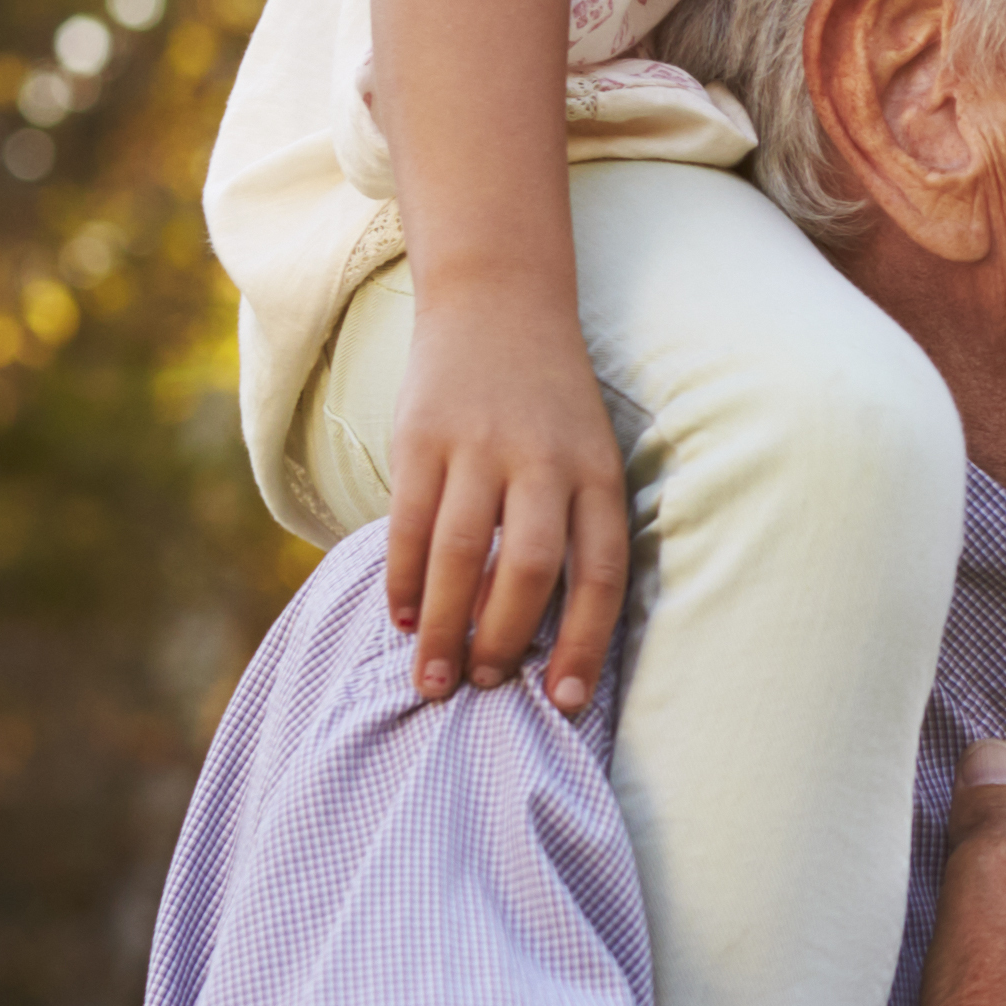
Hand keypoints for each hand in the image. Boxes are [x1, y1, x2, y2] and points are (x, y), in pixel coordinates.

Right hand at [382, 278, 631, 716]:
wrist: (499, 302)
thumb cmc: (549, 406)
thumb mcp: (587, 456)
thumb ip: (573, 530)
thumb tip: (540, 637)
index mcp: (599, 474)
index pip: (602, 574)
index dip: (584, 644)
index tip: (562, 703)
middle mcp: (545, 461)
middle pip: (529, 570)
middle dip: (502, 641)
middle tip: (482, 686)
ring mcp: (479, 446)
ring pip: (460, 555)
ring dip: (443, 627)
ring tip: (432, 679)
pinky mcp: (422, 436)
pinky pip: (409, 523)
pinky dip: (403, 580)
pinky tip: (402, 618)